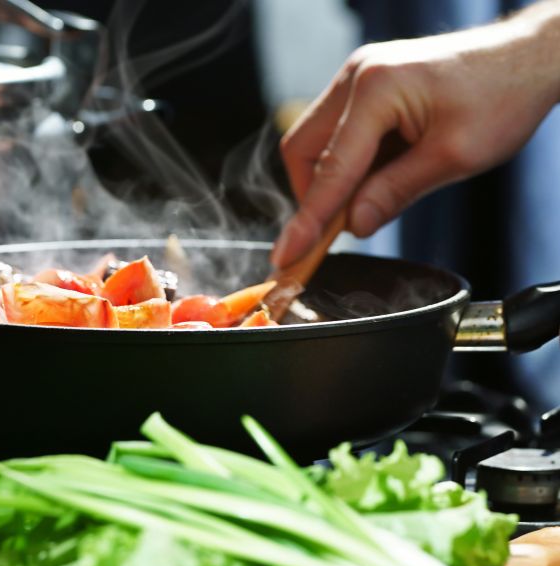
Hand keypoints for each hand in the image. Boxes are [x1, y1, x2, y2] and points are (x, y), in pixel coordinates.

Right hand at [271, 2, 559, 267]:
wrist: (529, 58)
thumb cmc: (501, 96)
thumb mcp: (453, 157)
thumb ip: (396, 192)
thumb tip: (355, 226)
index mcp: (376, 88)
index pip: (329, 169)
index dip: (308, 220)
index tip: (287, 256)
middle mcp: (357, 77)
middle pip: (302, 149)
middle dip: (312, 196)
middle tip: (335, 232)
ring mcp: (359, 80)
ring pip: (316, 144)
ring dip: (331, 182)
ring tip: (366, 204)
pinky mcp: (367, 89)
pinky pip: (338, 136)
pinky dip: (346, 167)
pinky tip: (373, 182)